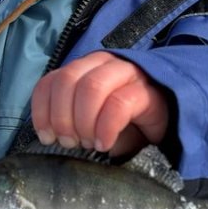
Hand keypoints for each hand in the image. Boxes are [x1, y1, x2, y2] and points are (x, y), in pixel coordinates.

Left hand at [31, 52, 169, 156]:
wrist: (165, 126)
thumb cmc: (122, 125)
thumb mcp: (89, 122)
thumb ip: (68, 120)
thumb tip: (48, 136)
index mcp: (83, 69)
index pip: (50, 81)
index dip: (42, 110)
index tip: (47, 137)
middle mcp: (102, 65)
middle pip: (67, 81)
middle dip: (62, 118)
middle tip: (71, 143)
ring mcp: (126, 74)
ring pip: (91, 87)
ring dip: (83, 122)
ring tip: (89, 144)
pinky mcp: (147, 91)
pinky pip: (119, 103)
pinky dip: (105, 127)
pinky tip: (104, 144)